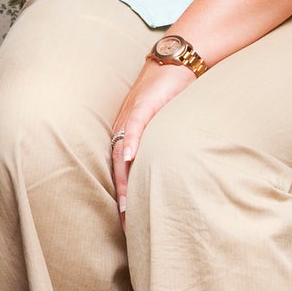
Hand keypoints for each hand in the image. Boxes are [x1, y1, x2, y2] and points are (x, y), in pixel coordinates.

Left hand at [107, 58, 198, 226]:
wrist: (175, 63)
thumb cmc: (172, 96)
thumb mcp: (165, 126)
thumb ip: (161, 148)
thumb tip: (172, 176)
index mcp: (127, 137)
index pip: (120, 174)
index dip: (121, 199)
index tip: (126, 226)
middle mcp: (123, 130)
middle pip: (116, 170)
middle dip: (120, 199)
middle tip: (124, 227)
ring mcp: (131, 118)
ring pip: (121, 154)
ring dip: (122, 180)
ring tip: (124, 206)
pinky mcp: (143, 105)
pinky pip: (133, 127)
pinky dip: (130, 143)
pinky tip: (129, 158)